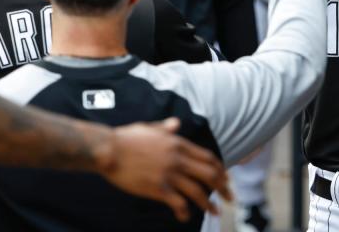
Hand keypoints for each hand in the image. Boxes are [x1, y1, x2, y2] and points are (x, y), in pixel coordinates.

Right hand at [101, 117, 228, 221]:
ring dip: (209, 203)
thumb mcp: (150, 128)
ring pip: (197, 191)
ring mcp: (169, 174)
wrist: (108, 150)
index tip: (226, 179)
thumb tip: (175, 123)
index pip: (208, 158)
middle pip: (209, 174)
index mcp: (178, 144)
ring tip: (215, 211)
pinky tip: (185, 216)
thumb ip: (165, 128)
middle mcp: (178, 159)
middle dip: (223, 187)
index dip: (220, 169)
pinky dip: (185, 211)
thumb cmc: (126, 138)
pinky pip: (178, 202)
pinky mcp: (157, 188)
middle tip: (229, 197)